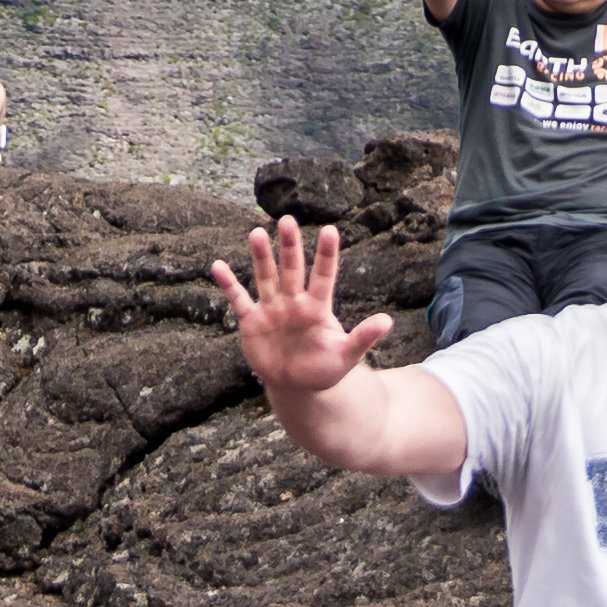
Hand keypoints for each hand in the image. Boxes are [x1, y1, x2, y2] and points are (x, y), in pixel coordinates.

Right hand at [211, 219, 390, 400]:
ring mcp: (271, 309)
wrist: (295, 387)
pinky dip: (228, 284)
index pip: (324, 275)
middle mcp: (293, 301)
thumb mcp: (346, 355)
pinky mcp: (251, 321)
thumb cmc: (323, 369)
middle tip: (288, 220)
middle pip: (292, 268)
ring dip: (261, 257)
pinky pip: (239, 299)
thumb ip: (363, 337)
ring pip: (266, 277)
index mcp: (317, 307)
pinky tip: (218, 266)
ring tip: (258, 233)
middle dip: (290, 246)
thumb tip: (388, 321)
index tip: (330, 231)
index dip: (327, 254)